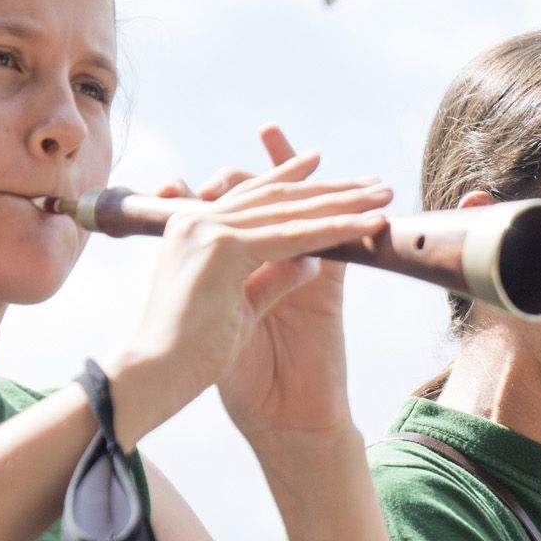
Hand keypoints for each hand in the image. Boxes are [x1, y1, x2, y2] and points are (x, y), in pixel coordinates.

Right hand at [101, 151, 390, 442]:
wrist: (157, 379)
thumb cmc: (191, 353)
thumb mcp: (241, 307)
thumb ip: (270, 277)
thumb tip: (308, 258)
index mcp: (193, 231)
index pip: (250, 194)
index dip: (289, 177)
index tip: (322, 162)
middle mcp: (197, 221)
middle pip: (275, 195)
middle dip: (329, 187)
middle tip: (374, 180)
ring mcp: (208, 231)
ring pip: (289, 210)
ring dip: (342, 201)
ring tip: (382, 194)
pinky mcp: (222, 248)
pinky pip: (293, 235)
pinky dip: (334, 228)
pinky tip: (367, 223)